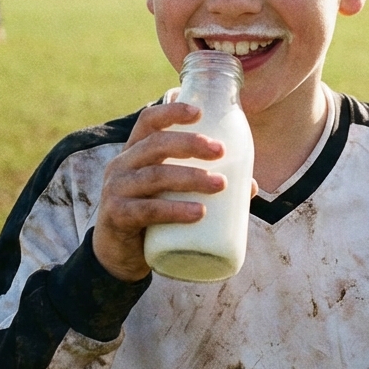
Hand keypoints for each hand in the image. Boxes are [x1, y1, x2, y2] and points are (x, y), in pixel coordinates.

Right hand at [93, 103, 225, 281]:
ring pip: (155, 176)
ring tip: (221, 185)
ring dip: (191, 177)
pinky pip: (147, 210)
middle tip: (220, 151)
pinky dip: (175, 210)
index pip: (148, 122)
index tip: (200, 112)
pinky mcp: (117, 217)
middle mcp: (121, 166)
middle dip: (190, 144)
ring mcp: (116, 191)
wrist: (119, 257)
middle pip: (155, 145)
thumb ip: (204, 186)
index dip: (171, 112)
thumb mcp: (171, 195)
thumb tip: (251, 186)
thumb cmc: (152, 217)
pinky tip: (199, 213)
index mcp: (134, 153)